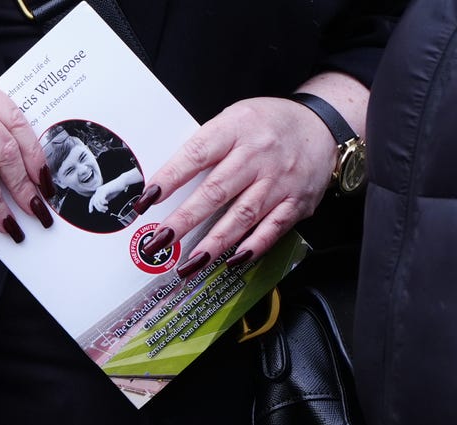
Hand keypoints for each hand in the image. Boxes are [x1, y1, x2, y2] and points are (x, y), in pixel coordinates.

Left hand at [89, 168, 143, 212]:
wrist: (122, 182)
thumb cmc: (116, 189)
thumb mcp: (109, 196)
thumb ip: (104, 200)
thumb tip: (101, 205)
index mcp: (99, 192)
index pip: (92, 200)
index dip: (90, 206)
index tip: (91, 211)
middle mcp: (98, 190)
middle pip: (94, 202)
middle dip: (99, 208)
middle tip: (104, 211)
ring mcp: (101, 190)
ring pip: (97, 202)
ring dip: (101, 207)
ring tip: (106, 208)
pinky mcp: (105, 190)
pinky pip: (101, 199)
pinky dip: (103, 203)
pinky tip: (107, 203)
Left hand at [134, 71, 368, 277]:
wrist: (321, 125)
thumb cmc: (268, 124)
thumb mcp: (234, 118)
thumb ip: (206, 146)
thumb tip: (168, 182)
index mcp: (235, 129)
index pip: (195, 155)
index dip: (169, 178)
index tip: (146, 200)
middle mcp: (257, 155)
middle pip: (215, 191)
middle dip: (184, 220)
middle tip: (159, 241)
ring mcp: (278, 180)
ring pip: (242, 216)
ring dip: (213, 244)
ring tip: (188, 263)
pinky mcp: (296, 202)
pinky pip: (272, 229)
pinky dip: (252, 247)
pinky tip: (231, 261)